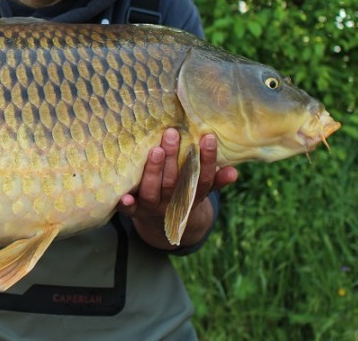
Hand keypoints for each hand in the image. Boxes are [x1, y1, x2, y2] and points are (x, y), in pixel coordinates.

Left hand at [117, 128, 237, 247]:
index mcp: (192, 197)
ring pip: (154, 191)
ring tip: (155, 150)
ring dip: (154, 172)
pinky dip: (127, 204)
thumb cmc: (182, 193)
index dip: (207, 160)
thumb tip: (234, 172)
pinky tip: (124, 196)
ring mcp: (153, 208)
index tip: (208, 137)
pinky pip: (130, 210)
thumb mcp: (200, 189)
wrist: (163, 224)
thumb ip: (215, 180)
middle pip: (174, 181)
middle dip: (174, 158)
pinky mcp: (135, 212)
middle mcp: (173, 203)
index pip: (202, 179)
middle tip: (172, 134)